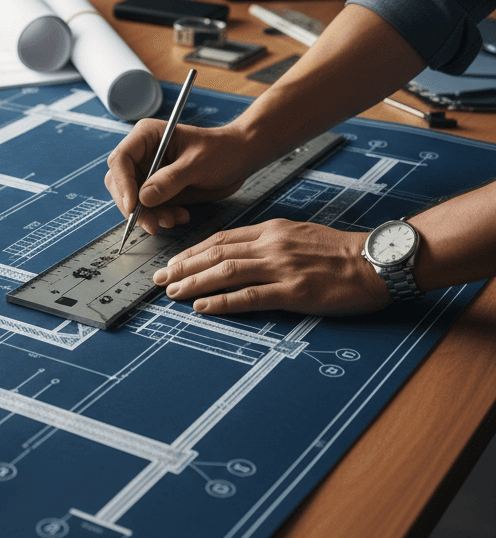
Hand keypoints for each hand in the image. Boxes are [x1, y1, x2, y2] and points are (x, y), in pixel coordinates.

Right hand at [104, 121, 251, 234]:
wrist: (239, 160)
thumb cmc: (222, 151)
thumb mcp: (197, 164)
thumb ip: (170, 180)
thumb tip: (142, 199)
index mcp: (147, 137)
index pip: (121, 160)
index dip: (122, 184)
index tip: (133, 206)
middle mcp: (142, 155)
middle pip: (120, 183)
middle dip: (134, 207)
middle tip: (152, 224)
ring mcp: (148, 173)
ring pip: (132, 200)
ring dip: (149, 216)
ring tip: (174, 220)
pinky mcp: (157, 190)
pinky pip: (148, 209)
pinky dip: (160, 217)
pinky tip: (181, 216)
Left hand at [152, 220, 391, 315]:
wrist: (377, 261)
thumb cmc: (340, 252)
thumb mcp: (299, 234)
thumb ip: (269, 242)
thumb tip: (238, 253)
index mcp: (272, 230)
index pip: (221, 238)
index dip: (192, 251)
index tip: (173, 262)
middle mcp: (272, 245)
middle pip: (216, 253)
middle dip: (183, 267)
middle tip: (160, 279)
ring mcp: (282, 268)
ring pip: (226, 272)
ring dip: (194, 283)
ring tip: (172, 293)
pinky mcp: (294, 290)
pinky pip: (250, 297)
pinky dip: (222, 301)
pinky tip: (203, 307)